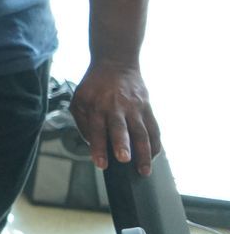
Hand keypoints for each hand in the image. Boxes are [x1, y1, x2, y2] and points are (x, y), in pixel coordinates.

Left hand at [71, 60, 158, 174]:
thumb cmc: (94, 86)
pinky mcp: (147, 107)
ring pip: (142, 132)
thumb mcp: (79, 100)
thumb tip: (93, 145)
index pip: (96, 130)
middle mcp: (116, 106)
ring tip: (145, 170)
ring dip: (144, 152)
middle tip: (124, 160)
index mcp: (96, 106)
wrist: (115, 63)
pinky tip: (154, 157)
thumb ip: (83, 123)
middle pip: (120, 128)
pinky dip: (155, 144)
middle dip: (122, 144)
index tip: (101, 164)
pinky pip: (154, 128)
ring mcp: (134, 107)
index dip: (99, 148)